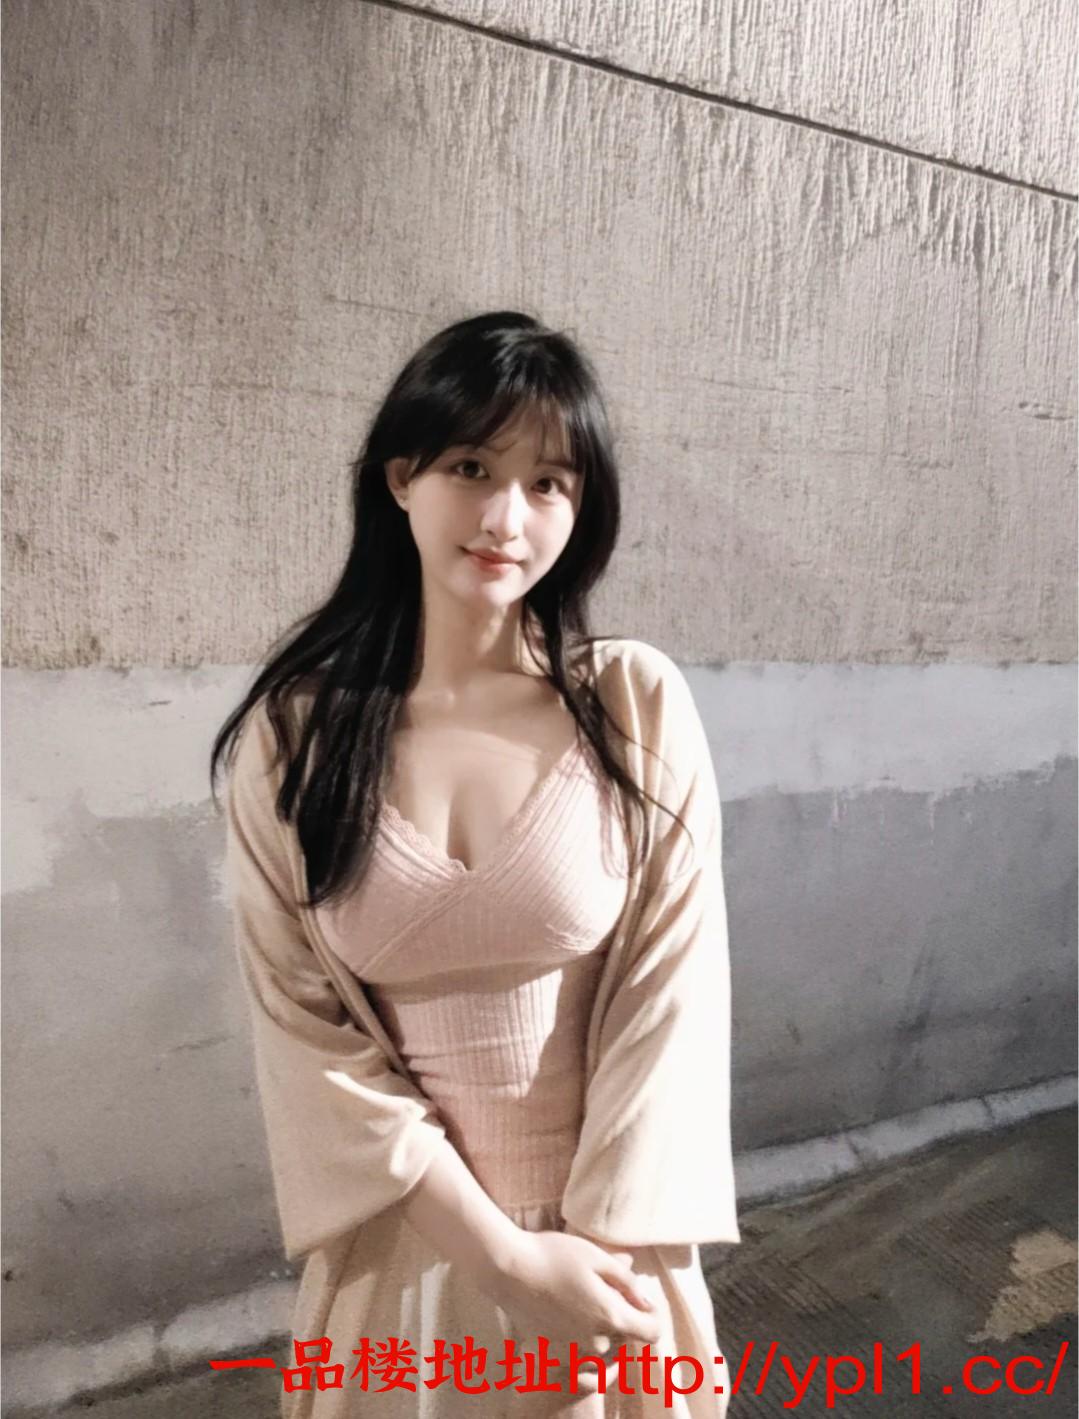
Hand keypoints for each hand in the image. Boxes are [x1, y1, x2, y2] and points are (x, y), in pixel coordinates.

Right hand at [479, 1228, 662, 1352]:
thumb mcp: (597, 1257)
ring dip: (600, 1327)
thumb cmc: (553, 1256)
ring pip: (602, 1345)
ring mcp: (573, 1351)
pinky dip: (579, 1334)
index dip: (651, 1313)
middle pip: (625, 1337)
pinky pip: (580, 1350)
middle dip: (621, 1316)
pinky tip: (564, 1309)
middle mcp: (595, 1343)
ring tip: (580, 1296)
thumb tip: (646, 1302)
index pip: (652, 1332)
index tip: (638, 1297)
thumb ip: (627, 1282)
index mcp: (610, 1317)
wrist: (507, 1269)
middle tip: (600, 1287)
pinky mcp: (555, 1352)